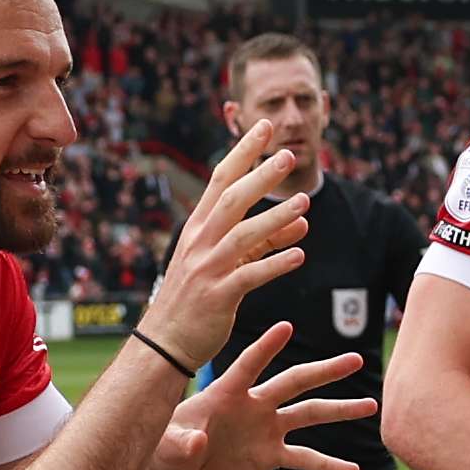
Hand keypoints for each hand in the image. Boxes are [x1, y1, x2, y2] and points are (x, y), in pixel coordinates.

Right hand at [133, 119, 306, 366]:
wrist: (165, 342)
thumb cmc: (195, 299)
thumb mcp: (223, 261)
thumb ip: (262, 240)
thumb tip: (300, 220)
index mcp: (198, 228)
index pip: (220, 179)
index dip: (243, 152)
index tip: (263, 127)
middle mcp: (200, 243)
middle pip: (232, 200)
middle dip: (260, 175)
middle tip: (287, 155)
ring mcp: (207, 269)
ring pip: (243, 235)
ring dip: (275, 218)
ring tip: (303, 203)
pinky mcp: (218, 296)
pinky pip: (250, 275)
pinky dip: (275, 263)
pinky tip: (300, 254)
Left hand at [153, 322, 374, 469]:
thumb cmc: (168, 448)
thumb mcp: (168, 446)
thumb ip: (181, 442)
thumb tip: (196, 442)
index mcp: (226, 392)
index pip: (249, 365)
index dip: (265, 348)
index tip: (286, 327)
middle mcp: (254, 404)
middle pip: (294, 382)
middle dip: (324, 371)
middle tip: (355, 359)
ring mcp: (266, 428)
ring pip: (309, 415)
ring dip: (340, 410)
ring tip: (371, 406)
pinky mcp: (271, 454)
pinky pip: (305, 457)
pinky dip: (328, 465)